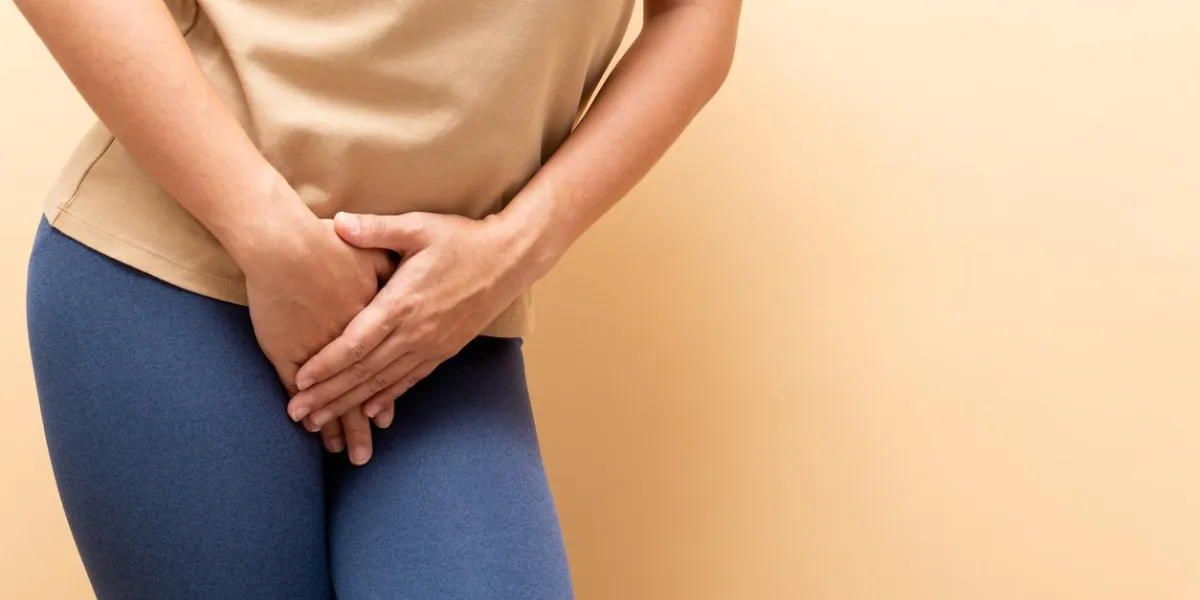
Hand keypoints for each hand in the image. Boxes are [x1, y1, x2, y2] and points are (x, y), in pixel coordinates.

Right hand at [239, 214, 394, 464]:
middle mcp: (352, 340)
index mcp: (376, 319)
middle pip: (360, 389)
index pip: (383, 366)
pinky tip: (309, 426)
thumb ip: (392, 263)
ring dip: (337, 422)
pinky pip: (301, 387)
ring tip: (343, 453)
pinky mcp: (288, 349)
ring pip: (335, 393)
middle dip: (361, 424)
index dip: (384, 394)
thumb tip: (403, 266)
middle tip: (364, 456)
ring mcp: (320, 348)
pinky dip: (308, 405)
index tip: (384, 419)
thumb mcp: (375, 246)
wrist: (283, 241)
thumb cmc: (325, 240)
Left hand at [285, 211, 534, 428]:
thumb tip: (336, 222)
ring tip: (322, 423)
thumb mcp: (419, 226)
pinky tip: (368, 412)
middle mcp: (415, 332)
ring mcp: (431, 345)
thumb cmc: (461, 240)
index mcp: (402, 303)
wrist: (509, 260)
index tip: (298, 380)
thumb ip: (376, 229)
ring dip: (350, 404)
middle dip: (328, 395)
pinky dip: (386, 398)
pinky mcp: (444, 351)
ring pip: (383, 383)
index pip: (355, 342)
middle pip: (363, 372)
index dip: (325, 364)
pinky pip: (409, 381)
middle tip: (298, 414)